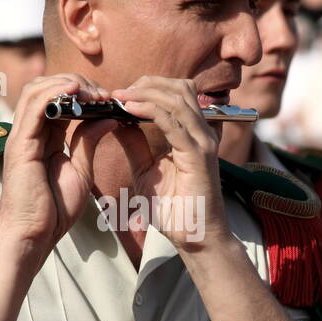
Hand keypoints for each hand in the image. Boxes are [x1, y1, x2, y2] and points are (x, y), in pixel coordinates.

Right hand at [0, 73, 109, 263]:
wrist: (34, 235)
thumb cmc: (54, 210)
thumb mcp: (81, 170)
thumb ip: (89, 141)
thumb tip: (109, 117)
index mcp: (43, 138)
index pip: (57, 100)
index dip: (82, 92)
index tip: (108, 98)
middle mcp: (29, 133)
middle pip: (45, 88)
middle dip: (75, 83)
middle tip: (102, 93)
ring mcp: (21, 137)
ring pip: (36, 91)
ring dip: (65, 84)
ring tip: (91, 90)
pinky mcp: (19, 145)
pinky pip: (34, 107)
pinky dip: (53, 92)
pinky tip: (75, 90)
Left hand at [110, 77, 230, 251]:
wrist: (193, 236)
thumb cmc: (173, 209)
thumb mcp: (144, 170)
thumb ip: (135, 145)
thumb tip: (117, 121)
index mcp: (192, 133)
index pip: (176, 93)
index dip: (147, 87)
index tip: (119, 94)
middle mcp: (202, 132)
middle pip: (178, 88)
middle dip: (146, 84)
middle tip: (118, 92)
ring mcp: (203, 141)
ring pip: (177, 98)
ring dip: (145, 93)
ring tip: (120, 97)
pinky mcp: (198, 155)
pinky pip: (173, 122)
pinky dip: (150, 110)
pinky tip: (129, 110)